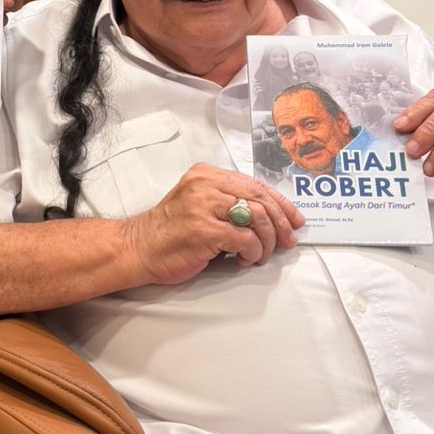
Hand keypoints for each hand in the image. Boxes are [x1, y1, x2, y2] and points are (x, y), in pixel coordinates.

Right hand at [124, 163, 302, 284]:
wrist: (138, 248)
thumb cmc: (171, 231)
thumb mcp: (200, 204)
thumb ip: (228, 203)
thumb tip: (270, 218)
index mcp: (207, 174)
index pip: (255, 184)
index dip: (281, 203)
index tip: (294, 220)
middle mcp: (205, 184)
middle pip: (260, 198)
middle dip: (280, 222)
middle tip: (288, 241)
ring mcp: (203, 205)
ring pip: (256, 217)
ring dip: (267, 241)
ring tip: (261, 255)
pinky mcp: (203, 229)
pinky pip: (245, 239)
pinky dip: (252, 252)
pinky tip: (244, 259)